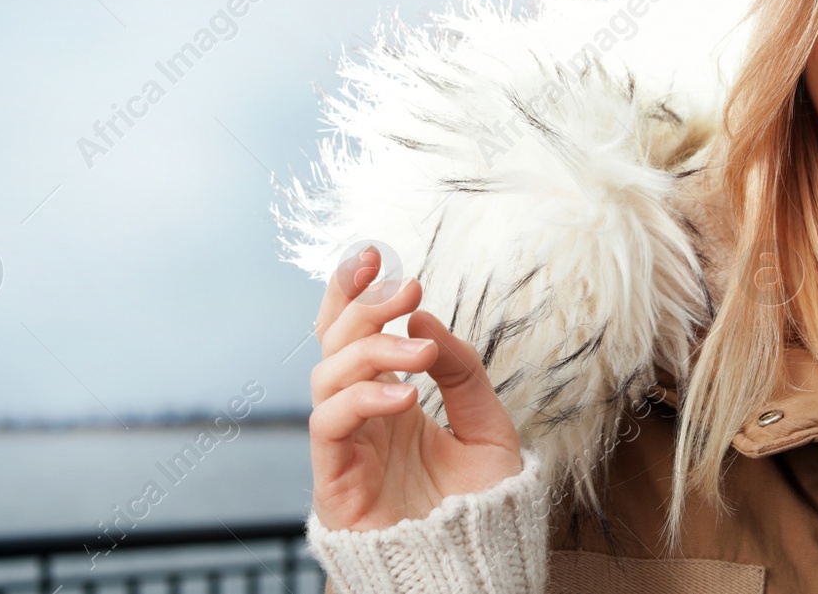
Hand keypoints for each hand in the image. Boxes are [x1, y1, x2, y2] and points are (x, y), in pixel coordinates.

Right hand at [308, 245, 523, 531]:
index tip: (379, 255)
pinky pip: (329, 423)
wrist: (477, 569)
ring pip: (327, 375)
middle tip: (405, 286)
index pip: (356, 332)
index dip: (356, 291)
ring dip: (370, 349)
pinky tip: (403, 394)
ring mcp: (345, 446)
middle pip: (334, 342)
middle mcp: (362, 415)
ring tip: (418, 350)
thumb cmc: (482, 507)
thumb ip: (463, 372)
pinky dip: (362, 398)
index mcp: (391, 398)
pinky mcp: (334, 480)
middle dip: (362, 305)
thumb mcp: (490, 425)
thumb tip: (425, 317)